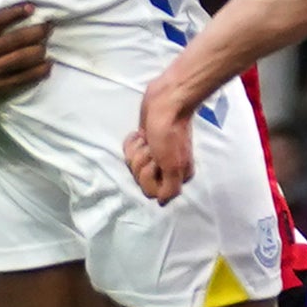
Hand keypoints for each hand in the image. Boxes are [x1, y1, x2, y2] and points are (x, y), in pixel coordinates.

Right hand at [0, 0, 49, 108]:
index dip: (14, 14)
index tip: (31, 8)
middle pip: (15, 40)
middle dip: (36, 32)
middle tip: (49, 26)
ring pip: (21, 59)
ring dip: (38, 52)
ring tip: (47, 45)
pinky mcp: (0, 85)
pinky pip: (23, 78)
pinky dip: (38, 72)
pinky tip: (48, 65)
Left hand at [125, 78, 199, 203]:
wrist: (167, 103)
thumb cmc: (170, 134)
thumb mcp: (174, 165)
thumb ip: (170, 189)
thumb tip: (162, 203)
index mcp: (177, 176)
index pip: (152, 191)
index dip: (149, 176)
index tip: (158, 160)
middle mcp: (166, 168)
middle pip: (140, 178)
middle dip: (142, 161)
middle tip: (154, 148)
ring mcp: (154, 155)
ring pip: (133, 164)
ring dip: (138, 150)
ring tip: (149, 139)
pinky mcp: (144, 143)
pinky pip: (129, 151)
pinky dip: (132, 142)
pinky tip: (141, 134)